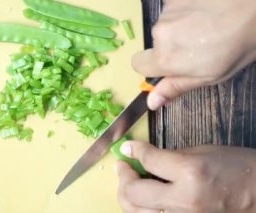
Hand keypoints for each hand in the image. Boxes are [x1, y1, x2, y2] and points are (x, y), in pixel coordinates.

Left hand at [116, 141, 255, 212]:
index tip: (126, 148)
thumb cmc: (238, 169)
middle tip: (122, 167)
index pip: (149, 160)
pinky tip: (143, 201)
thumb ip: (171, 156)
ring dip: (127, 196)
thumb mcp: (205, 152)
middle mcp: (183, 201)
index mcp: (190, 173)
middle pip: (134, 193)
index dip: (133, 151)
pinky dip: (142, 211)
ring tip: (128, 184)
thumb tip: (145, 157)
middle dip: (122, 177)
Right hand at [132, 0, 255, 109]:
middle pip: (156, 44)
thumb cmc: (237, 46)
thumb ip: (176, 87)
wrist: (253, 8)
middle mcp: (159, 33)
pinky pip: (174, 9)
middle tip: (198, 46)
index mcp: (165, 58)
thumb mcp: (209, 76)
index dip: (152, 66)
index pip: (138, 64)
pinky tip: (205, 14)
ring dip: (180, 28)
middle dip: (172, 47)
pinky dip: (186, 13)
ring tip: (206, 28)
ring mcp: (167, 11)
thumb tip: (152, 101)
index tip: (169, 65)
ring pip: (166, 26)